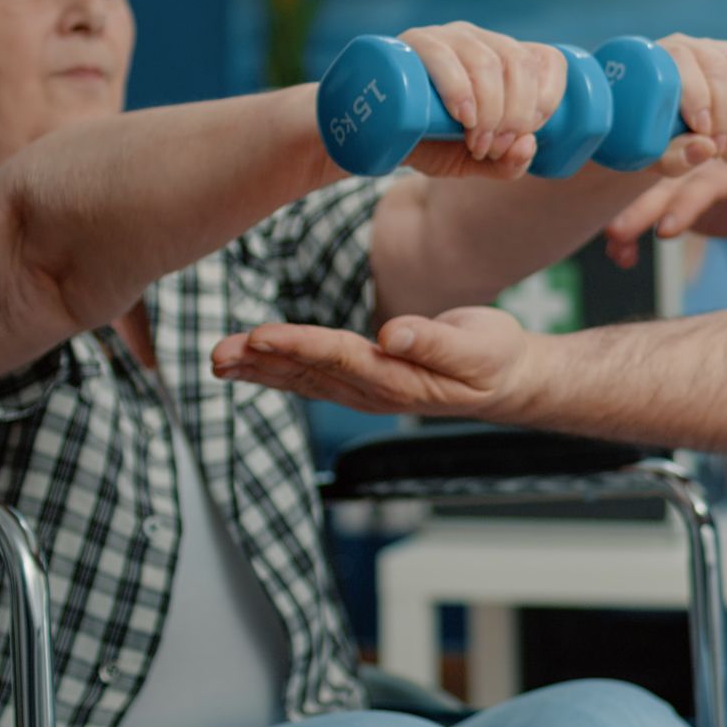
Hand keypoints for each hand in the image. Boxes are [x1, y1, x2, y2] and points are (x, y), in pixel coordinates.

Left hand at [211, 306, 535, 417]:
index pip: (339, 358)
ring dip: (259, 369)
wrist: (509, 382)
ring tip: (219, 360)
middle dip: (261, 362)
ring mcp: (367, 392)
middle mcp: (376, 391)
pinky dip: (277, 370)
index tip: (259, 335)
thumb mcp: (479, 348)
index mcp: (400, 380)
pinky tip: (251, 364)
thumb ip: (434, 341)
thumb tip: (391, 334)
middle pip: (309, 374)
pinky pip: (312, 379)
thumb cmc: (496, 360)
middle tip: (218, 353)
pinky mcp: (364, 384)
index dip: (298, 346)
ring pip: (304, 380)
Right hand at [397, 23, 567, 179]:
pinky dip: (460, 90)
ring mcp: (447, 37)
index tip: (529, 133)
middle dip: (516, 115)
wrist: (375, 135)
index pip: (547, 61)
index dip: (549, 97)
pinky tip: (462, 117)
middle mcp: (481, 41)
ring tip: (475, 144)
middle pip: (519, 64)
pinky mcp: (413, 44)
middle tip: (494, 149)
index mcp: (505, 60)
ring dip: (490, 111)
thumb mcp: (474, 162)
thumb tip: (528, 146)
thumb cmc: (430, 142)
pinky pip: (444, 56)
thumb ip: (507, 164)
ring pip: (487, 62)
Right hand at [603, 161, 726, 268]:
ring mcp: (698, 186)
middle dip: (642, 208)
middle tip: (616, 235)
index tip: (666, 231)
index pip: (710, 177)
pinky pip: (655, 219)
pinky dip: (636, 238)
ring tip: (614, 250)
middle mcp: (715, 167)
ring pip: (656, 200)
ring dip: (631, 222)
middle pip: (671, 183)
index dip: (687, 200)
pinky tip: (621, 260)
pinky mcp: (689, 208)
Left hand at [652, 34, 726, 176]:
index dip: (698, 94)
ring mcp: (721, 52)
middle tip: (721, 152)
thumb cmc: (650, 142)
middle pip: (720, 69)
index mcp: (659, 59)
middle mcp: (691, 47)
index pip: (683, 60)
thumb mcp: (653, 156)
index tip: (704, 131)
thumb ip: (674, 156)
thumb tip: (708, 148)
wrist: (661, 131)